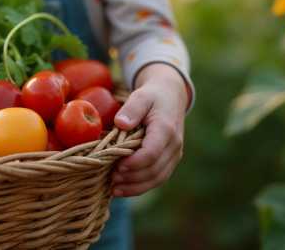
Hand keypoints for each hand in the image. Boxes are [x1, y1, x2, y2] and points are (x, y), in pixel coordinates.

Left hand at [111, 63, 189, 196]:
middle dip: (131, 178)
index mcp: (166, 129)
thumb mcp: (141, 96)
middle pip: (154, 170)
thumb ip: (132, 109)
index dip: (134, 163)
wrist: (170, 97)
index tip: (116, 167)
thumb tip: (121, 124)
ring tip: (114, 189)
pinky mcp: (170, 160)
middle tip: (110, 180)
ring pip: (157, 178)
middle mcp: (174, 145)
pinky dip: (141, 186)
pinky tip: (124, 190)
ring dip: (136, 187)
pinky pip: (158, 178)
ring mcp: (174, 154)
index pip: (151, 153)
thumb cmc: (152, 96)